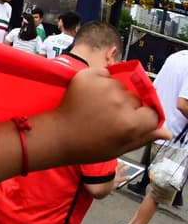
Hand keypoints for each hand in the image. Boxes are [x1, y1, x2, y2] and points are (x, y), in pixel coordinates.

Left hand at [47, 65, 168, 164]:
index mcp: (131, 123)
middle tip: (107, 119)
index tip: (126, 125)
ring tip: (96, 108)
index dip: (140, 119)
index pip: (151, 114)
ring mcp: (104, 88)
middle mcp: (120, 103)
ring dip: (112, 94)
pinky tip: (90, 96)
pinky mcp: (88, 76)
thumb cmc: (88, 145)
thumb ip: (145, 137)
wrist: (57, 136)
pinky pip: (105, 74)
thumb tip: (166, 132)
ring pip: (121, 87)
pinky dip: (100, 81)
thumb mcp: (119, 148)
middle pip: (136, 99)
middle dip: (126, 107)